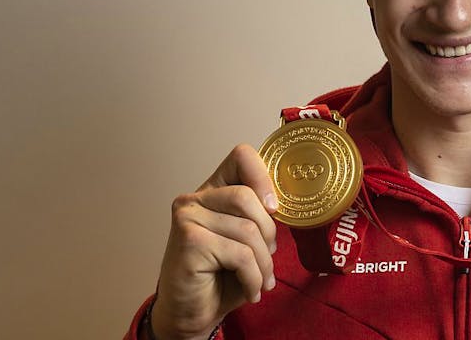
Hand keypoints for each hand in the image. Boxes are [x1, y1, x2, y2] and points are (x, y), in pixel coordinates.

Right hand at [150, 144, 278, 339]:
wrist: (191, 314)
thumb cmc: (220, 276)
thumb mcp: (246, 240)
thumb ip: (259, 216)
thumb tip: (282, 206)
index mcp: (212, 190)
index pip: (241, 156)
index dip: (264, 176)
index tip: (274, 207)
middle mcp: (194, 199)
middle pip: (248, 196)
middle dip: (268, 233)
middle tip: (268, 258)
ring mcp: (188, 218)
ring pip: (248, 230)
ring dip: (263, 263)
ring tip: (261, 280)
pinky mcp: (189, 242)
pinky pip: (240, 254)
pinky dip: (253, 277)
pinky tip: (250, 290)